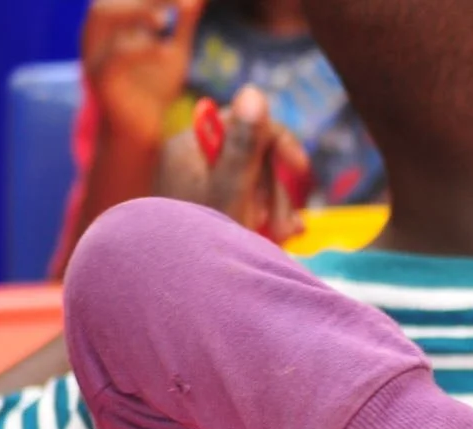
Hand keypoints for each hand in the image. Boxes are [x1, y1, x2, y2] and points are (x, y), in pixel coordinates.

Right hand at [83, 0, 202, 146]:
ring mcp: (94, 53)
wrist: (140, 132)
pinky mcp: (100, 80)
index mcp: (111, 22)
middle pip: (110, 1)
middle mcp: (97, 32)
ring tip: (165, 19)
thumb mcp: (175, 49)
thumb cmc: (155, 88)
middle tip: (177, 0)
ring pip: (104, 19)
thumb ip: (184, 22)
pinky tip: (165, 50)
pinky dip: (139, 51)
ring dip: (134, 12)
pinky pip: (114, 59)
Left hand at [156, 86, 308, 242]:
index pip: (242, 122)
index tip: (300, 168)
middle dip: (274, 189)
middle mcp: (191, 161)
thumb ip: (244, 144)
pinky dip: (265, 217)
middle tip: (282, 227)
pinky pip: (247, 202)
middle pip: (251, 155)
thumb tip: (254, 89)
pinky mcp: (208, 211)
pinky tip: (281, 238)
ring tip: (280, 239)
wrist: (172, 295)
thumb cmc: (200, 244)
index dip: (276, 142)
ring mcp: (199, 187)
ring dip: (274, 208)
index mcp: (189, 147)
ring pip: (254, 182)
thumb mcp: (230, 192)